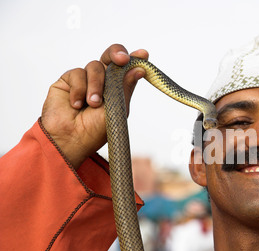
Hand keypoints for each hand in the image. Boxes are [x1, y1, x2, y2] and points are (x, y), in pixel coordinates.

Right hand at [41, 44, 148, 168]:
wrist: (70, 140)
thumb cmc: (94, 131)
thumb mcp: (116, 109)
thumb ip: (125, 88)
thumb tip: (139, 69)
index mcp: (117, 89)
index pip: (126, 69)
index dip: (134, 58)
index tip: (143, 54)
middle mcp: (103, 82)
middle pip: (111, 57)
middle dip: (117, 54)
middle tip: (121, 59)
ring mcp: (85, 80)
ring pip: (95, 66)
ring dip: (96, 84)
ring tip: (92, 104)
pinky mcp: (68, 81)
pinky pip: (77, 73)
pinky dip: (79, 89)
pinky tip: (76, 105)